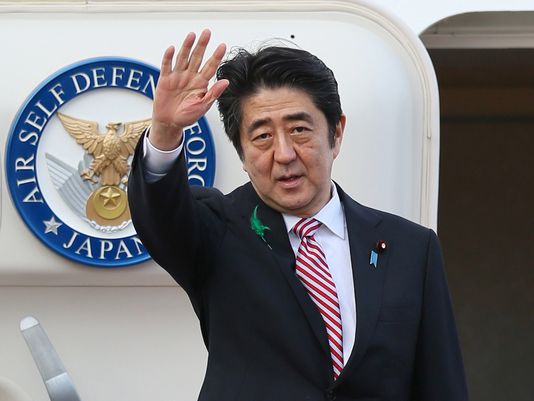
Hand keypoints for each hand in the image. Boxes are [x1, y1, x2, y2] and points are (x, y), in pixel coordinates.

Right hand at [150, 29, 228, 149]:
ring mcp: (178, 77)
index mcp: (201, 83)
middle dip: (202, 45)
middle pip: (197, 58)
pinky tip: (172, 49)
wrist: (170, 123)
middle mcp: (190, 77)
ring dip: (187, 47)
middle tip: (207, 32)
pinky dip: (169, 58)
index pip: (210, 67)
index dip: (216, 56)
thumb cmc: (187, 116)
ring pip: (183, 58)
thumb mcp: (203, 106)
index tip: (222, 46)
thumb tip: (226, 82)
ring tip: (192, 35)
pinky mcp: (165, 79)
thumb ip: (213, 94)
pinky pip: (167, 66)